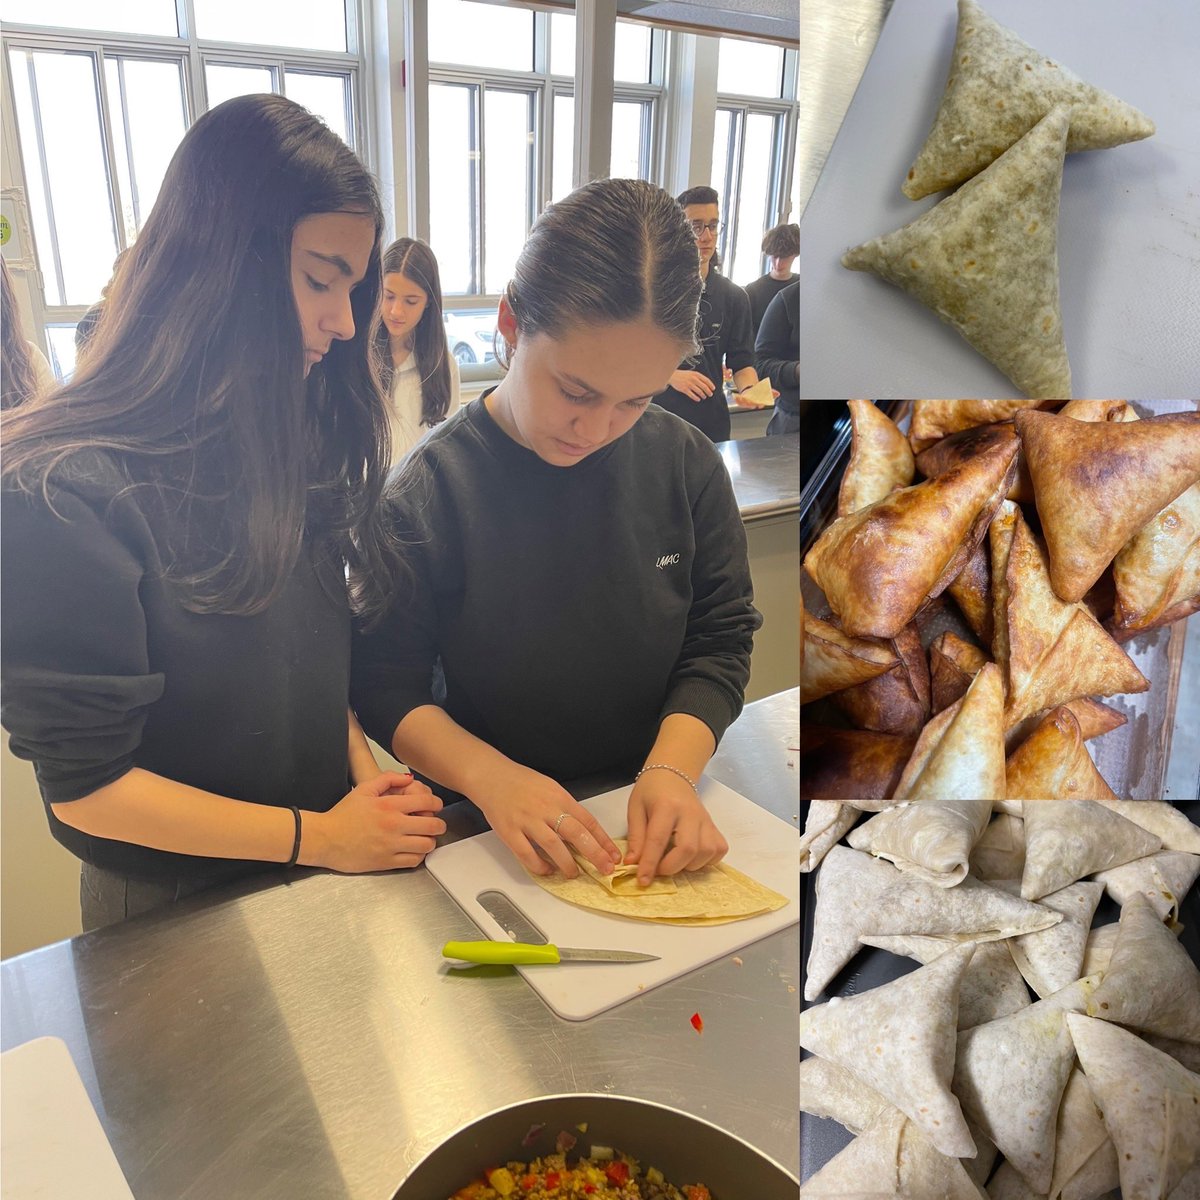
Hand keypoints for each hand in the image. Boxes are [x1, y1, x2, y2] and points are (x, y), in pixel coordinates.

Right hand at [308, 772, 445, 871]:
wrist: (325, 839)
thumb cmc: (342, 815)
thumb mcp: (364, 789)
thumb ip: (388, 778)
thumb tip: (409, 778)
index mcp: (389, 805)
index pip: (427, 803)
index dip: (437, 804)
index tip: (436, 806)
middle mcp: (393, 825)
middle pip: (433, 826)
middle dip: (438, 824)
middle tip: (435, 824)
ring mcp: (391, 846)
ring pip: (426, 845)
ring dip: (430, 840)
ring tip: (424, 837)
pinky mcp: (386, 862)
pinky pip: (414, 861)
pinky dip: (419, 856)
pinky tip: (413, 850)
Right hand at [472, 760, 620, 878]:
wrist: (491, 776)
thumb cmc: (521, 782)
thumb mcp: (550, 788)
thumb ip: (566, 808)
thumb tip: (584, 831)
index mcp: (559, 797)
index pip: (587, 820)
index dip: (603, 840)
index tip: (613, 854)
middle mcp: (545, 808)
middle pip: (576, 833)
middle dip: (594, 853)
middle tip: (605, 869)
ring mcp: (526, 820)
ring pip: (553, 845)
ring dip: (567, 863)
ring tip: (574, 873)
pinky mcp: (509, 831)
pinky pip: (526, 854)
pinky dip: (539, 865)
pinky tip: (547, 870)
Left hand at [625, 771, 727, 884]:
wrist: (673, 775)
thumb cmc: (651, 792)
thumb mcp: (635, 808)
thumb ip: (636, 837)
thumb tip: (633, 864)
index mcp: (667, 806)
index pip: (658, 839)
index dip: (649, 864)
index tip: (642, 881)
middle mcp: (690, 813)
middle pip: (688, 849)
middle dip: (671, 867)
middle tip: (657, 870)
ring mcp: (706, 820)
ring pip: (705, 852)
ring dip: (688, 865)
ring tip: (673, 860)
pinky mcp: (714, 826)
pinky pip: (718, 850)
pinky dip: (706, 860)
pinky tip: (691, 857)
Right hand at [670, 369, 714, 401]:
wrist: (673, 375)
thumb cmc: (683, 375)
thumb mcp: (692, 373)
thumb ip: (698, 377)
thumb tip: (706, 384)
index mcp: (696, 374)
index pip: (706, 380)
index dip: (711, 385)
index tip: (713, 389)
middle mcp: (693, 379)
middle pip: (704, 387)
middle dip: (708, 391)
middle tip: (710, 394)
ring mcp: (689, 384)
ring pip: (699, 391)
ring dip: (703, 395)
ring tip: (704, 397)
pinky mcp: (684, 389)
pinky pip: (692, 395)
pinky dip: (696, 398)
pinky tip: (698, 399)